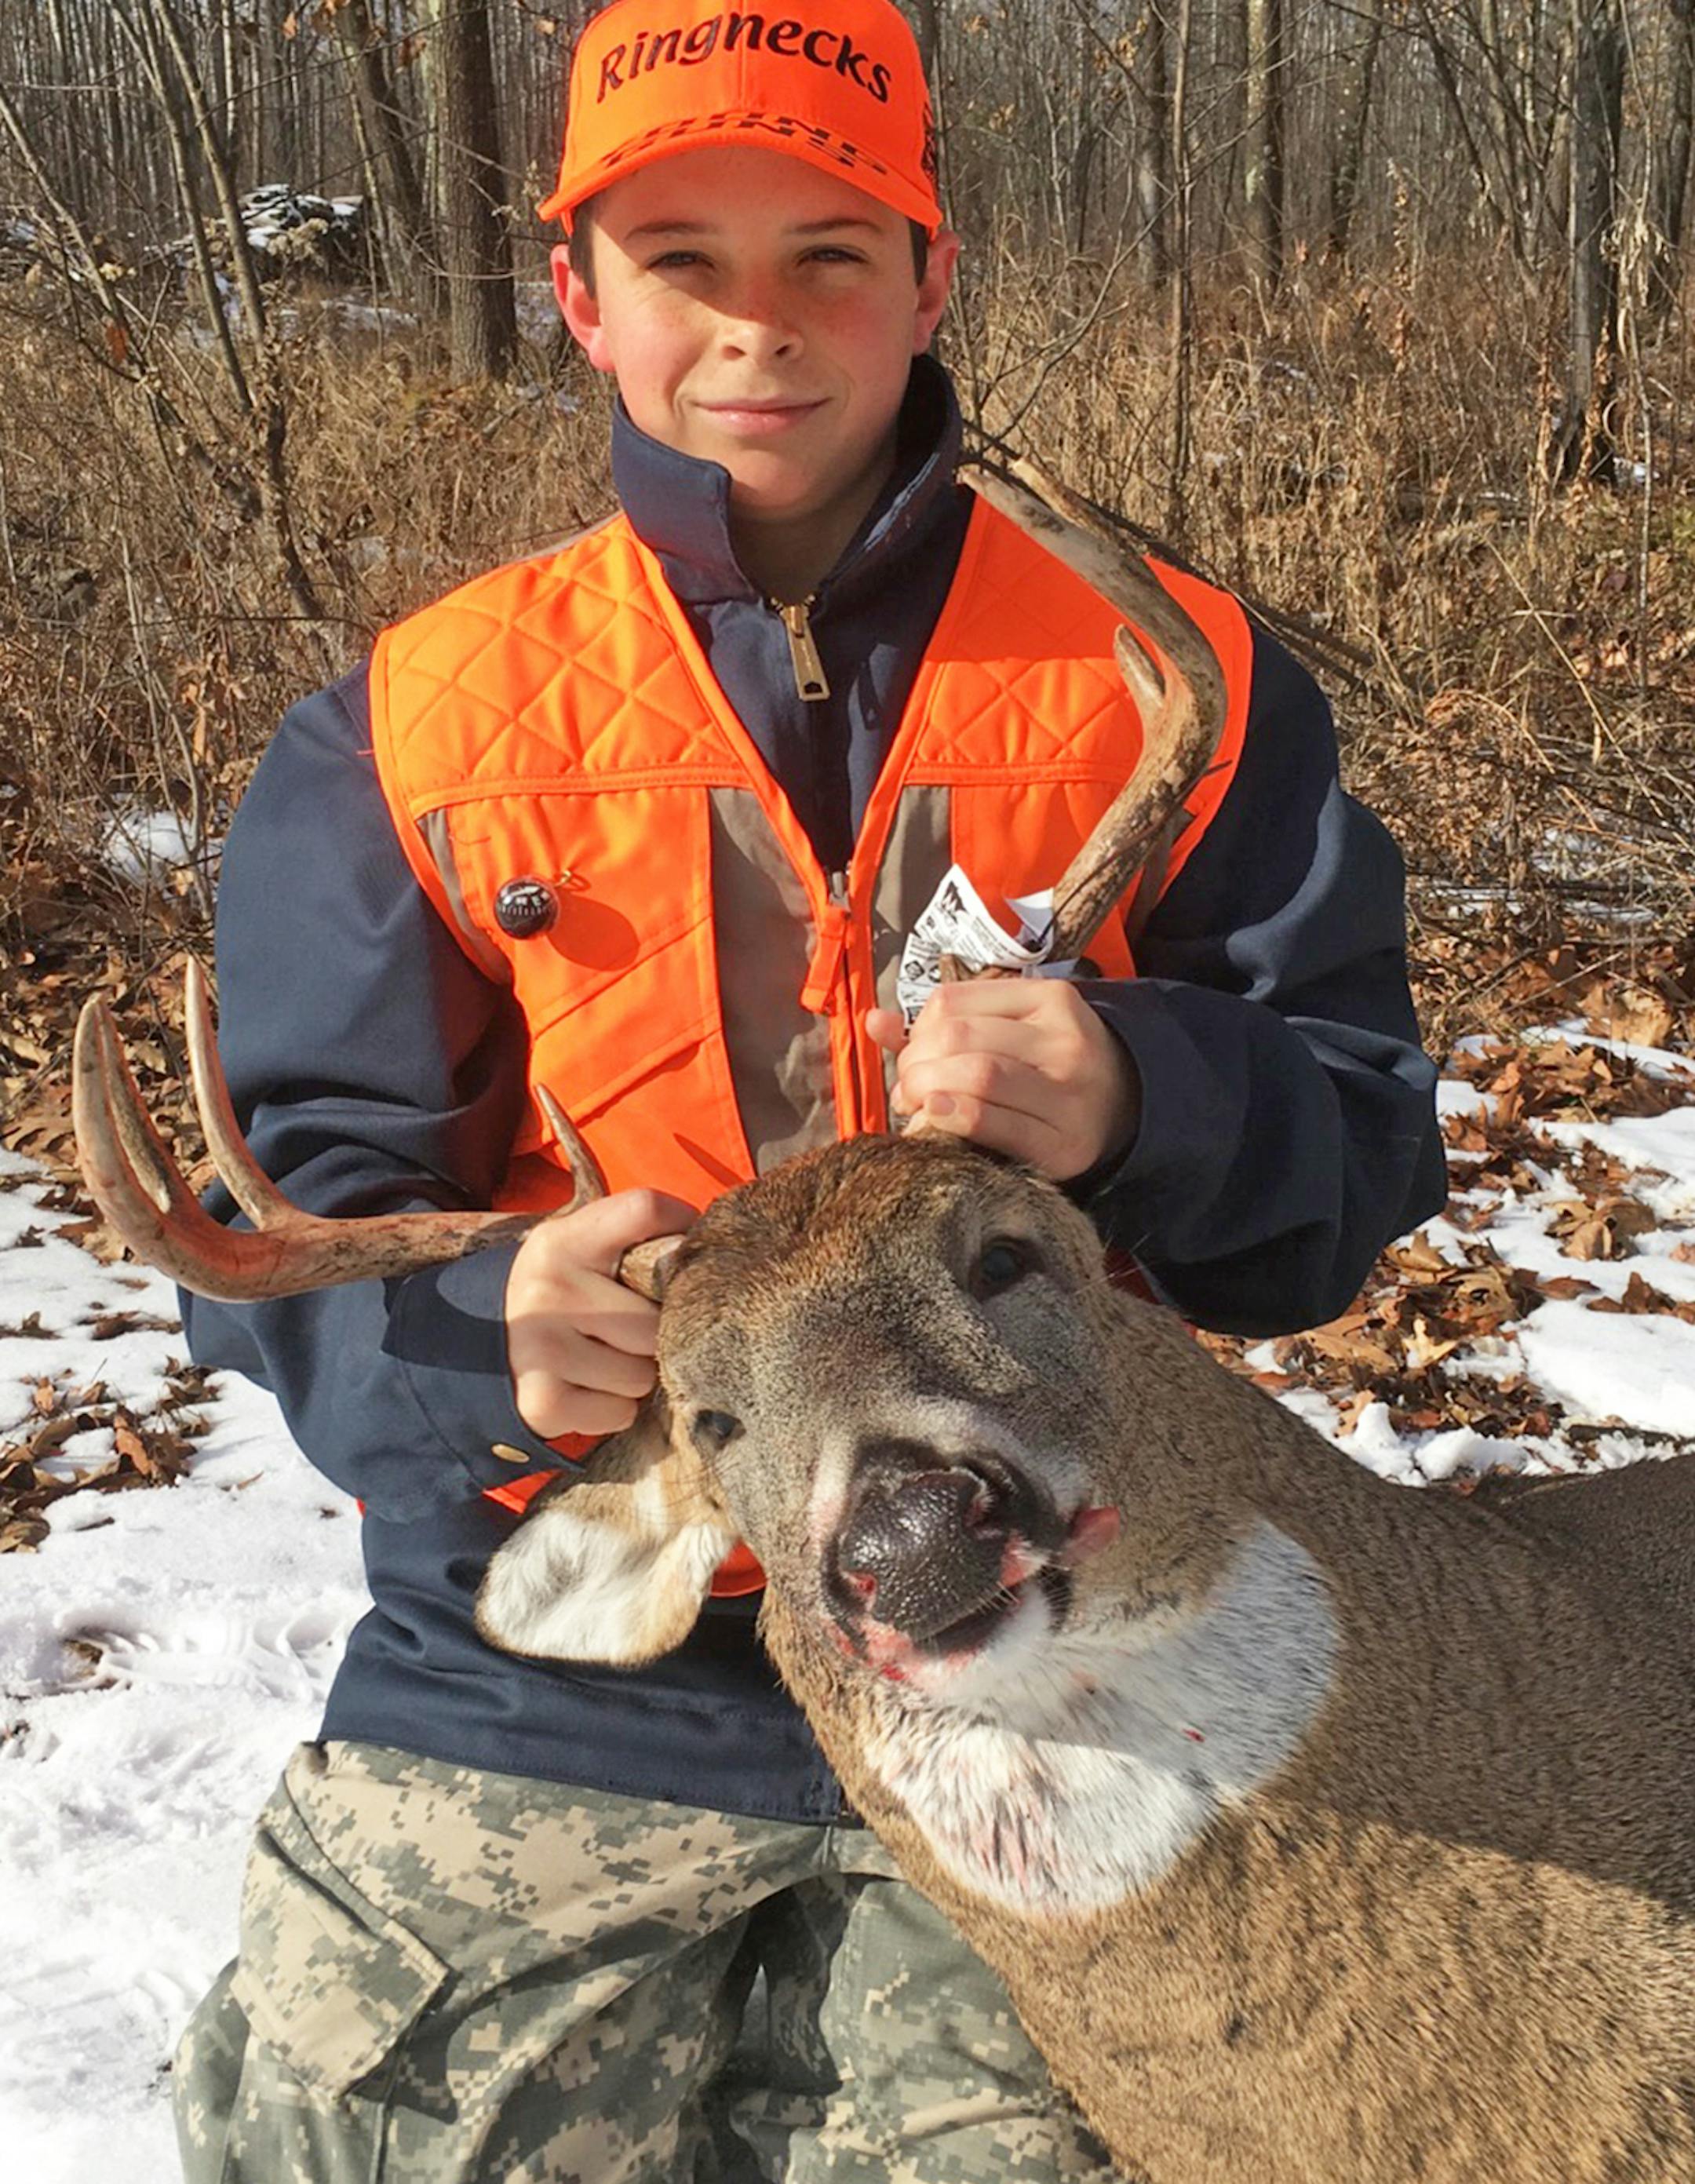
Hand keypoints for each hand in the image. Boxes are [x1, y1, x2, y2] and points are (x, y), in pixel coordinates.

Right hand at [506, 1189, 695, 1440]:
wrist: (474, 1348)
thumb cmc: (553, 1295)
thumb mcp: (574, 1250)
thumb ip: (629, 1240)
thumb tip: (704, 1250)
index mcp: (562, 1241)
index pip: (643, 1209)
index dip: (680, 1226)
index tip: (683, 1251)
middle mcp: (549, 1290)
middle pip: (656, 1320)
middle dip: (651, 1333)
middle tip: (625, 1329)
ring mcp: (543, 1349)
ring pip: (642, 1375)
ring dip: (633, 1375)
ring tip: (600, 1359)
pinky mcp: (543, 1403)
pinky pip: (620, 1412)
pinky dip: (611, 1408)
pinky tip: (583, 1387)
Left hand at [865, 980, 1140, 1180]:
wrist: (1126, 1110)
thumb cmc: (1052, 1065)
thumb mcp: (1012, 1027)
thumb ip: (944, 1024)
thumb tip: (873, 1022)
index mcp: (1049, 998)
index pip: (952, 1003)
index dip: (915, 1032)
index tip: (913, 1056)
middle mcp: (1063, 1039)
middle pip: (958, 1039)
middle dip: (915, 1066)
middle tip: (909, 1089)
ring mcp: (1067, 1091)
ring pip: (975, 1076)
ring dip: (927, 1093)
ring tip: (918, 1108)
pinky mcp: (1062, 1142)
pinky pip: (991, 1123)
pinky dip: (950, 1120)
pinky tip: (933, 1122)